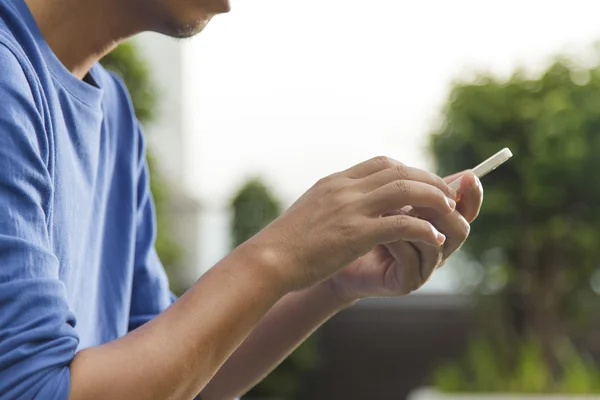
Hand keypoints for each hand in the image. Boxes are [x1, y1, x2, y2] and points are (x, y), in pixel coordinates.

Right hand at [240, 157, 456, 292]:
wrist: (269, 260)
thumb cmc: (288, 242)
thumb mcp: (311, 210)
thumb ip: (333, 202)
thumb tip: (349, 202)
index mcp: (335, 182)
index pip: (381, 163)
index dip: (410, 171)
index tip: (423, 184)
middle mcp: (345, 189)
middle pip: (399, 171)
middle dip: (429, 180)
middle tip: (447, 195)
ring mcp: (350, 209)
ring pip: (405, 190)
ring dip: (433, 198)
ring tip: (450, 211)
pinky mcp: (355, 234)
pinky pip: (400, 223)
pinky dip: (423, 228)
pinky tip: (435, 238)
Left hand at [326, 171, 482, 301]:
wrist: (330, 261)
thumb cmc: (357, 227)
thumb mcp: (385, 200)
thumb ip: (412, 186)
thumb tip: (454, 168)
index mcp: (436, 225)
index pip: (467, 210)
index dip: (472, 194)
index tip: (468, 175)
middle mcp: (434, 247)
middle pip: (460, 228)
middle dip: (441, 207)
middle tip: (417, 193)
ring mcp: (422, 267)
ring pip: (438, 244)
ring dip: (413, 220)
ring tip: (385, 209)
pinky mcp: (405, 282)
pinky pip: (411, 258)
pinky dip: (395, 239)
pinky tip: (374, 229)